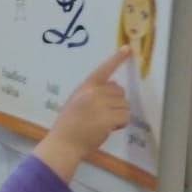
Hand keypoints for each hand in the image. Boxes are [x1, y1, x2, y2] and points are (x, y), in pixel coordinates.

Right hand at [34, 48, 131, 182]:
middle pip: (120, 91)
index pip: (104, 69)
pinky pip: (125, 117)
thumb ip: (92, 93)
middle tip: (103, 115)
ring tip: (104, 123)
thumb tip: (113, 88)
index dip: (117, 58)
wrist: (64, 143)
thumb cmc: (68, 125)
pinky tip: (109, 129)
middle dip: (116, 103)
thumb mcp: (76, 101)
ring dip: (119, 115)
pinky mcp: (108, 118)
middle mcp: (94, 92)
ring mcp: (101, 105)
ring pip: (124, 105)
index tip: (128, 48)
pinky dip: (121, 124)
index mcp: (85, 86)